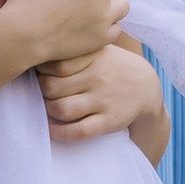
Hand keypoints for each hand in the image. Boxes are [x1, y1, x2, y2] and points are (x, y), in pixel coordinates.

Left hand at [39, 37, 163, 147]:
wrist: (147, 88)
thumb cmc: (114, 67)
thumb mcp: (100, 51)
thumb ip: (75, 51)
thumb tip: (40, 52)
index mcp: (93, 57)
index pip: (56, 64)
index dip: (40, 70)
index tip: (37, 72)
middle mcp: (97, 78)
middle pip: (53, 87)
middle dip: (41, 92)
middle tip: (40, 91)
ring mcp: (103, 101)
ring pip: (62, 110)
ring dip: (48, 111)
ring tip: (46, 108)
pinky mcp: (108, 121)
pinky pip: (79, 130)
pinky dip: (60, 132)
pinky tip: (51, 129)